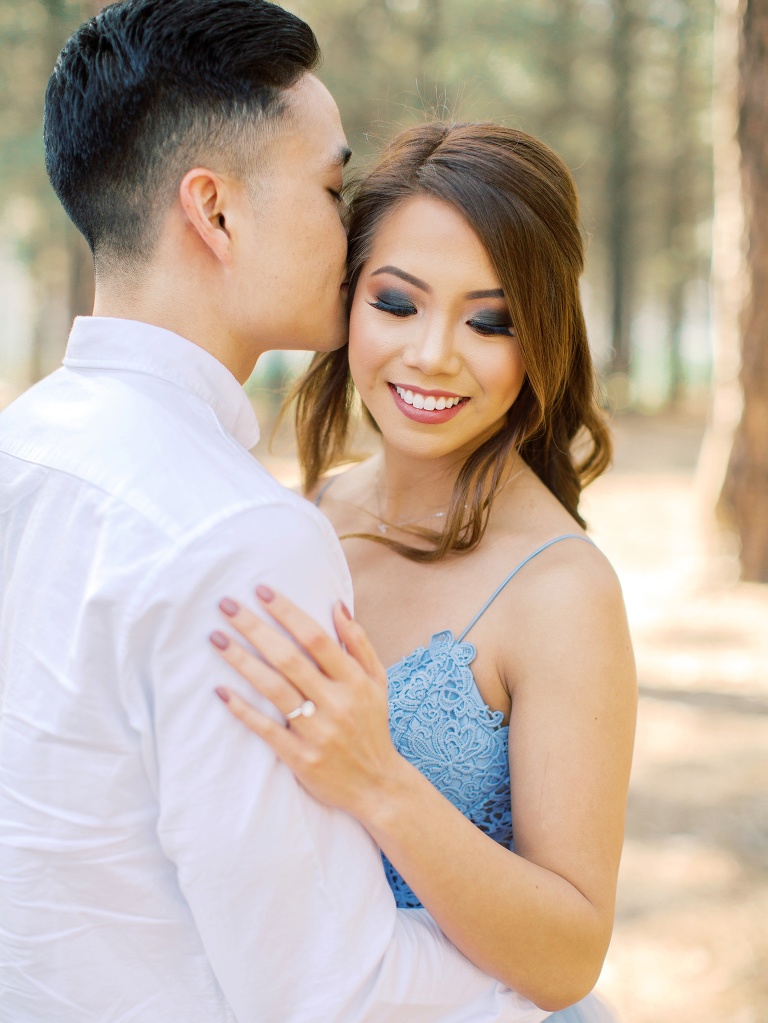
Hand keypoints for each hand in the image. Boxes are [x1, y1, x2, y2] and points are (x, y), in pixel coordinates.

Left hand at [209, 587, 403, 818]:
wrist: (377, 787)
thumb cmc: (373, 727)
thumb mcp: (377, 682)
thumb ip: (358, 643)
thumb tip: (337, 605)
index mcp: (354, 681)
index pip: (316, 638)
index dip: (287, 612)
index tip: (261, 591)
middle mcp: (336, 703)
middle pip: (289, 658)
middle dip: (255, 628)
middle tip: (226, 606)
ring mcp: (318, 732)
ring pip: (274, 689)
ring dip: (242, 661)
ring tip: (217, 639)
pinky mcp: (301, 758)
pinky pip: (266, 729)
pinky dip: (243, 710)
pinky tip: (220, 691)